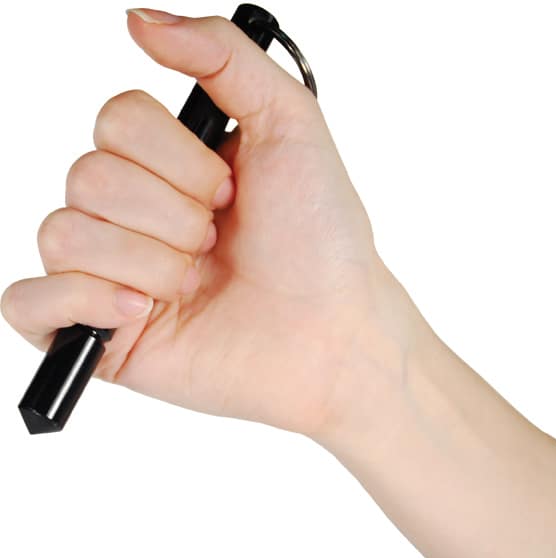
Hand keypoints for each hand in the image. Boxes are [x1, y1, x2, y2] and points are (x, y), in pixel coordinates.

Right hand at [1, 10, 396, 436]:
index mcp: (170, 167)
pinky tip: (143, 312)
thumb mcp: (290, 124)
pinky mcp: (100, 334)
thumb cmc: (321, 240)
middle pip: (88, 176)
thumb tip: (137, 19)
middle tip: (219, 244)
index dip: (178, 160)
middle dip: (173, 214)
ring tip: (197, 284)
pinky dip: (82, 301)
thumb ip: (223, 56)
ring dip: (149, 260)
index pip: (115, 121)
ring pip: (64, 233)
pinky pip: (28, 303)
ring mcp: (113, 275)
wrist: (330, 333)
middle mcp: (136, 215)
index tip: (232, 194)